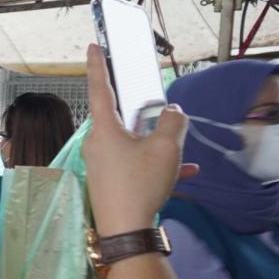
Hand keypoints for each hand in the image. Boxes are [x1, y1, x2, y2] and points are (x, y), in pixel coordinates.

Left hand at [83, 44, 195, 234]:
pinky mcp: (110, 182)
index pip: (99, 88)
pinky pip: (136, 165)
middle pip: (122, 119)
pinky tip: (185, 173)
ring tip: (181, 154)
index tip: (92, 47)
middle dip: (143, 116)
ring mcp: (101, 164)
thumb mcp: (166, 148)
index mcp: (104, 129)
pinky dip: (157, 165)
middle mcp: (97, 143)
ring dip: (158, 146)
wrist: (127, 232)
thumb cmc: (141, 184)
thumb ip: (172, 122)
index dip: (98, 65)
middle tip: (156, 111)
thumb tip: (171, 112)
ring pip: (134, 144)